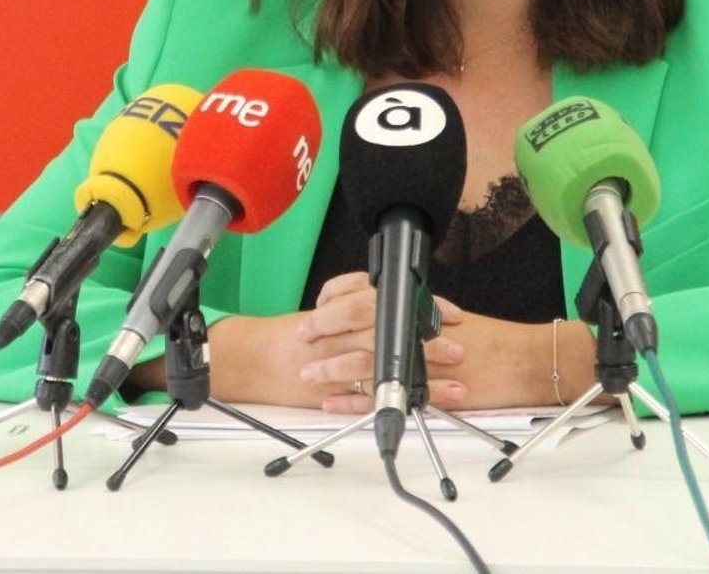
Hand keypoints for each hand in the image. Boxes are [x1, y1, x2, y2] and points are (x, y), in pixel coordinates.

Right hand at [204, 272, 465, 411]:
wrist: (251, 358)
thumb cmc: (287, 337)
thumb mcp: (323, 313)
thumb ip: (354, 308)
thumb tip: (397, 305)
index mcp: (339, 309)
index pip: (386, 301)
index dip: (419, 306)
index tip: (449, 313)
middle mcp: (338, 333)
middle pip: (387, 330)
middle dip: (424, 338)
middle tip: (456, 344)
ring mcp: (335, 362)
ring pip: (382, 365)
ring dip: (420, 374)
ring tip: (453, 381)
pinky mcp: (332, 390)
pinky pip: (368, 396)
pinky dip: (394, 401)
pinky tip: (420, 406)